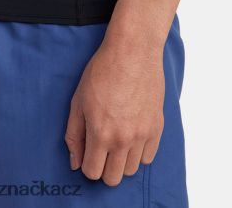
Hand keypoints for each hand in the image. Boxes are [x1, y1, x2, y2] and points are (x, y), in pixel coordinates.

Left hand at [65, 37, 164, 185]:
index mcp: (100, 133)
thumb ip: (74, 134)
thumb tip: (75, 162)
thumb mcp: (78, 100)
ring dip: (121, 160)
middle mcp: (123, 139)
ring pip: (131, 170)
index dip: (87, 163)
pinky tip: (131, 134)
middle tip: (101, 147)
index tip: (87, 150)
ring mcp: (142, 135)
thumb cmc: (102, 71)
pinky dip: (138, 152)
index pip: (93, 172)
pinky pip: (148, 158)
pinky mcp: (157, 127)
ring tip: (116, 138)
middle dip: (103, 166)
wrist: (132, 51)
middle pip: (113, 178)